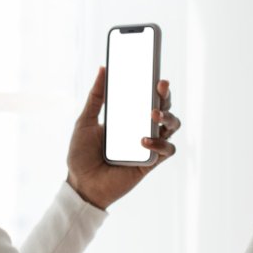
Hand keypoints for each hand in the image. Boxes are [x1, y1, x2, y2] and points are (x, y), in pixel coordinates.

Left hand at [66, 66, 180, 209]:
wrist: (81, 184)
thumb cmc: (81, 155)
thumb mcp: (85, 121)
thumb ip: (96, 96)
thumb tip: (103, 68)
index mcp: (128, 118)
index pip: (148, 97)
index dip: (156, 86)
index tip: (156, 74)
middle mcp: (142, 129)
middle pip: (165, 108)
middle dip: (166, 96)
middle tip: (160, 86)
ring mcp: (149, 146)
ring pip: (172, 127)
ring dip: (168, 116)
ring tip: (153, 114)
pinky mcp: (151, 163)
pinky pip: (167, 150)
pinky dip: (161, 143)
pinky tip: (144, 141)